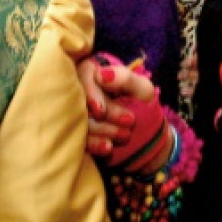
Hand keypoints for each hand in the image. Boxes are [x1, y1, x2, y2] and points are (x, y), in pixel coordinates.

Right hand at [77, 57, 168, 172]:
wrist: (144, 131)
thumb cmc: (142, 103)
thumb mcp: (142, 89)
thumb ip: (125, 78)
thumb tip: (100, 75)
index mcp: (93, 73)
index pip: (83, 77)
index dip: (90, 95)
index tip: (100, 111)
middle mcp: (80, 91)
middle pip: (81, 101)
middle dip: (106, 115)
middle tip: (129, 121)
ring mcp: (77, 113)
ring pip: (80, 121)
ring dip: (103, 130)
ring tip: (125, 135)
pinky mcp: (78, 131)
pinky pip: (80, 139)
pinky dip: (95, 145)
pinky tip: (108, 148)